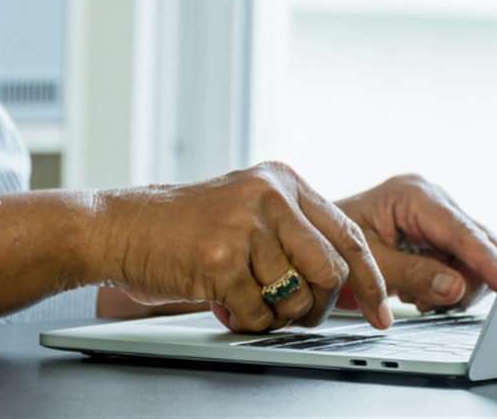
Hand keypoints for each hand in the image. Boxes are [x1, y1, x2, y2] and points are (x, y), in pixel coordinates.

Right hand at [94, 162, 392, 332]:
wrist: (120, 226)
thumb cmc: (181, 225)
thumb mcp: (244, 208)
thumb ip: (292, 231)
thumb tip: (342, 280)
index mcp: (281, 181)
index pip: (348, 234)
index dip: (371, 279)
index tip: (381, 309)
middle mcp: (269, 196)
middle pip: (332, 270)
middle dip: (319, 305)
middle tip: (298, 316)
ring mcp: (244, 225)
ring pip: (296, 297)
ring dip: (276, 314)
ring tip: (248, 302)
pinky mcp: (220, 259)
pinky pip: (259, 312)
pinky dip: (247, 320)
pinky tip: (224, 303)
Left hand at [336, 174, 496, 311]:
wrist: (316, 237)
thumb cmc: (331, 240)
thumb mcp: (367, 260)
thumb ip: (411, 275)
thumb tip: (455, 288)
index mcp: (413, 194)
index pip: (461, 232)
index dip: (486, 260)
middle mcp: (431, 200)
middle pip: (476, 243)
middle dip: (466, 279)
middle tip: (432, 303)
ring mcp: (436, 217)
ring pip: (472, 258)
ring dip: (452, 286)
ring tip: (413, 297)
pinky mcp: (436, 235)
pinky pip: (459, 264)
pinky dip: (444, 285)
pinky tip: (416, 293)